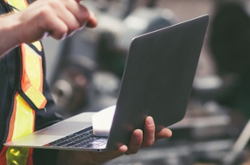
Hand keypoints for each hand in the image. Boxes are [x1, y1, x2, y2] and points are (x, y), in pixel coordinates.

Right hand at [13, 0, 113, 42]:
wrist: (19, 26)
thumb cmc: (42, 21)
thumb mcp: (63, 15)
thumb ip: (80, 16)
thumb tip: (95, 22)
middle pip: (84, 17)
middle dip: (74, 26)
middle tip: (57, 24)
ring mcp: (53, 3)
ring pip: (74, 26)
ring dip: (65, 32)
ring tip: (51, 26)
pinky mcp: (47, 14)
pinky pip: (64, 31)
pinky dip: (57, 36)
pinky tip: (47, 30)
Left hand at [56, 116, 172, 163]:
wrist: (81, 144)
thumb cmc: (101, 129)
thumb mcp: (116, 117)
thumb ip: (128, 112)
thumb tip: (142, 98)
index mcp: (133, 137)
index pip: (150, 136)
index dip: (159, 134)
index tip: (168, 130)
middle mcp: (129, 145)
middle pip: (144, 143)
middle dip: (149, 132)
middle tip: (149, 119)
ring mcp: (118, 149)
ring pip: (132, 149)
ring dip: (136, 141)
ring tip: (137, 130)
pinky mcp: (105, 152)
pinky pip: (113, 152)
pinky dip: (119, 149)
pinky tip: (121, 146)